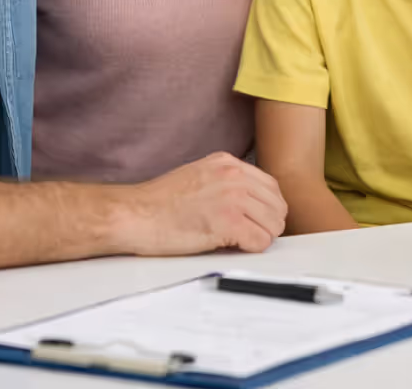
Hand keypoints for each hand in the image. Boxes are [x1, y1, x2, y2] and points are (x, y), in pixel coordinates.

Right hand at [117, 153, 287, 254]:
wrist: (134, 214)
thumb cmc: (158, 203)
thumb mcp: (198, 177)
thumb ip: (226, 183)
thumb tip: (251, 203)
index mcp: (227, 162)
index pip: (270, 187)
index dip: (266, 209)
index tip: (256, 220)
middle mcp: (233, 175)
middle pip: (277, 205)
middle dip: (267, 224)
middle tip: (248, 235)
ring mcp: (232, 197)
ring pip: (274, 224)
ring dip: (260, 237)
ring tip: (238, 241)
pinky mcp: (228, 221)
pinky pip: (260, 241)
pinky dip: (251, 248)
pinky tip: (231, 246)